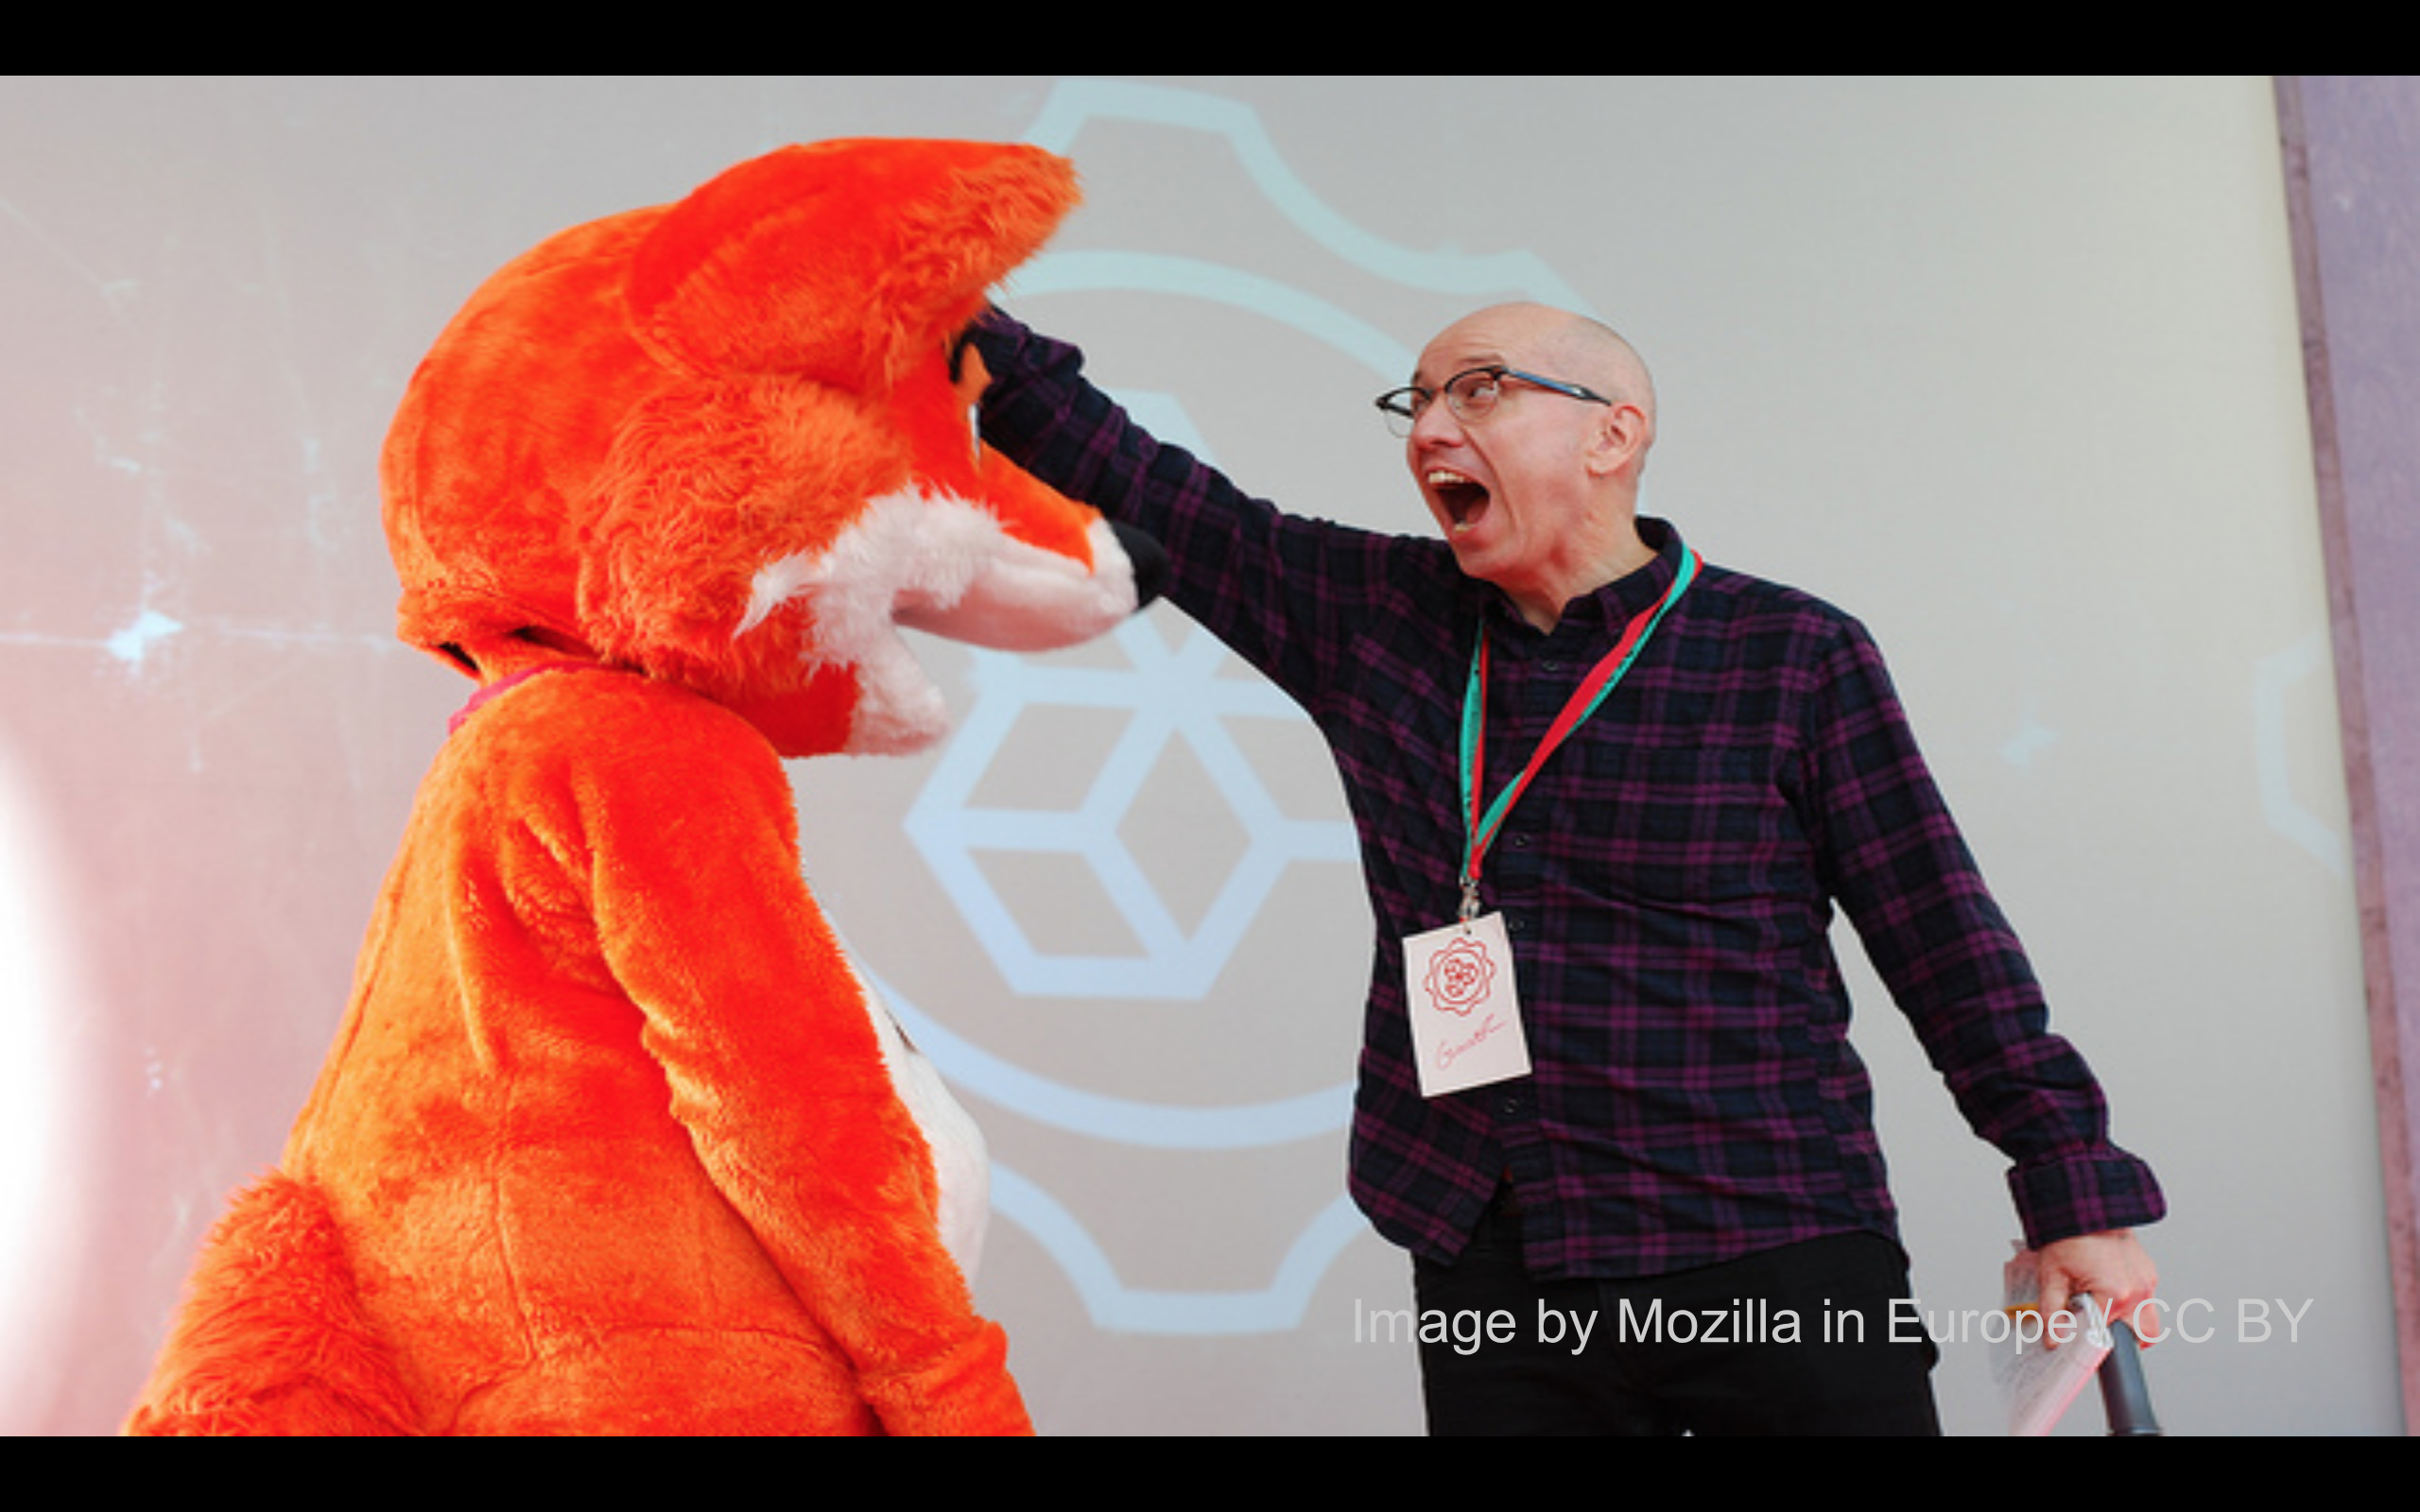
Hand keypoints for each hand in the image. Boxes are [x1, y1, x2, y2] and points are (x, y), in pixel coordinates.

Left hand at [2034, 1229, 2159, 1345]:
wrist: (2084, 1206)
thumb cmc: (2068, 1236)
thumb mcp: (2052, 1276)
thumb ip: (2053, 1312)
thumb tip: (2054, 1338)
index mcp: (2115, 1295)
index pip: (2106, 1336)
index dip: (2091, 1340)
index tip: (2080, 1340)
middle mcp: (2138, 1291)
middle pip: (2139, 1336)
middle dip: (2119, 1336)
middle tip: (2096, 1325)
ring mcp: (2147, 1281)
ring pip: (2148, 1319)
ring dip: (2128, 1320)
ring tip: (2101, 1306)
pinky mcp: (2149, 1272)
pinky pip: (2146, 1298)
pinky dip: (2131, 1300)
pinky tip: (2109, 1288)